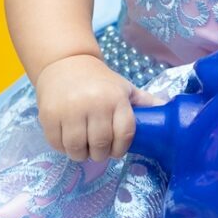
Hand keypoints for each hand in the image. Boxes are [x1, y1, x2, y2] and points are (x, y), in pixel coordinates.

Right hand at [35, 54, 163, 161]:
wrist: (65, 62)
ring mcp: (69, 110)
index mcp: (115, 99)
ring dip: (81, 154)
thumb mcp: (123, 87)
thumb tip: (167, 107)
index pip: (124, 135)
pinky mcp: (49, 115)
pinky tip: (67, 141)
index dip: (120, 149)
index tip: (116, 151)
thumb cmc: (99, 80)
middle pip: (100, 145)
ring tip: (82, 148)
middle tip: (98, 150)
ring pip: (77, 149)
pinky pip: (57, 144)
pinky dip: (63, 148)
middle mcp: (94, 104)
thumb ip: (144, 101)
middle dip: (100, 154)